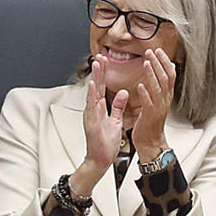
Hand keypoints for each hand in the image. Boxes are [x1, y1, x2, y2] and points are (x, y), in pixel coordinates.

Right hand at [74, 58, 127, 195]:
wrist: (100, 159)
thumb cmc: (106, 143)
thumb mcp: (116, 120)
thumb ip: (118, 106)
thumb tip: (123, 92)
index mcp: (100, 108)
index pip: (103, 86)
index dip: (104, 73)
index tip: (106, 60)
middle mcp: (94, 108)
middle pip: (97, 85)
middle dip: (99, 70)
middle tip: (101, 55)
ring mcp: (91, 114)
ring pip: (93, 92)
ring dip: (95, 77)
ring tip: (96, 64)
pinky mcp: (91, 122)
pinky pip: (91, 106)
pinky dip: (91, 95)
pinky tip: (93, 85)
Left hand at [127, 48, 176, 160]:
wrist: (151, 142)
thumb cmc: (151, 122)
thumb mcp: (158, 101)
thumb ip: (160, 87)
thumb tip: (163, 71)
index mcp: (166, 96)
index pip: (170, 74)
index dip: (164, 61)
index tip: (158, 50)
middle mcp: (165, 100)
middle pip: (165, 78)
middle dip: (158, 63)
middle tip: (150, 51)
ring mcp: (158, 108)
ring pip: (158, 88)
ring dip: (152, 74)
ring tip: (146, 62)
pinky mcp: (150, 116)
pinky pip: (149, 103)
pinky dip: (145, 94)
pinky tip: (140, 86)